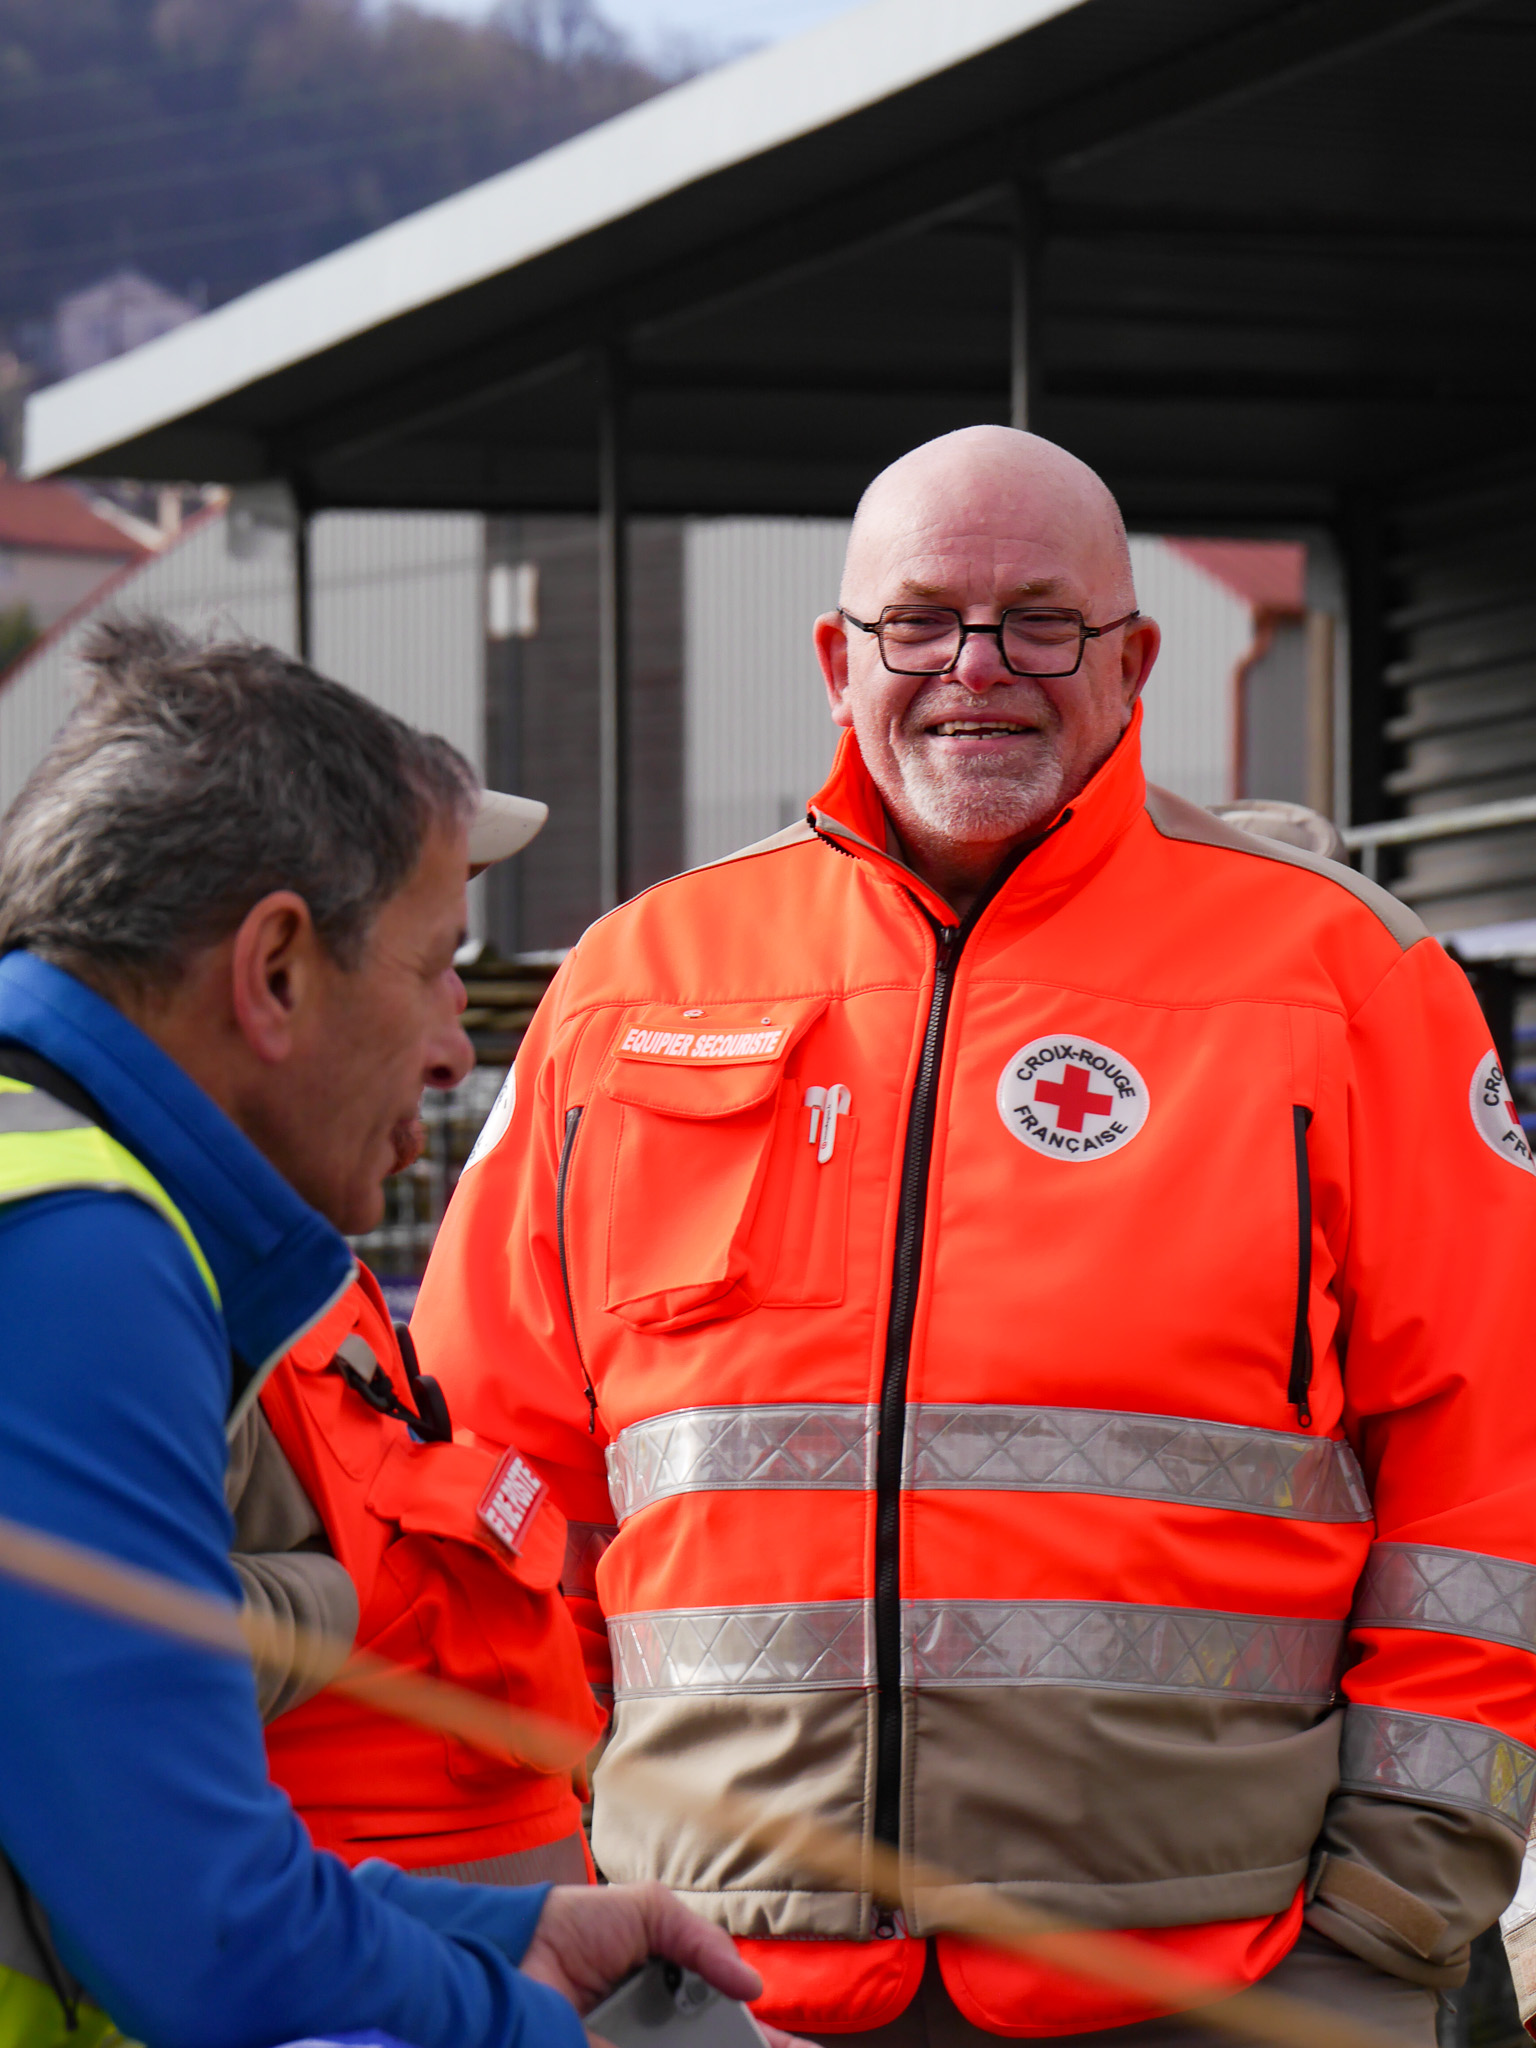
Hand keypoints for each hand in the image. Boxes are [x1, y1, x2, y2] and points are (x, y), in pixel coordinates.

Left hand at [520, 1882, 811, 2047]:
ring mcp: (634, 2046)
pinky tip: (707, 2044)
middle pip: (716, 2045)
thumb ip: (703, 1943)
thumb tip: (751, 1986)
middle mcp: (660, 2035)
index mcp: (675, 1995)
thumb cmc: (579, 1924)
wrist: (520, 1946)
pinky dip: (683, 2045)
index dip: (766, 2040)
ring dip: (722, 2046)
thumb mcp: (651, 1913)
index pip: (732, 2025)